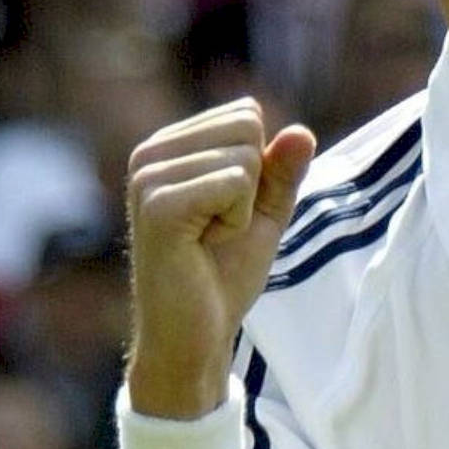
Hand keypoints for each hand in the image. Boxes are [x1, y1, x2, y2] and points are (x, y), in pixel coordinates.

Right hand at [125, 98, 315, 418]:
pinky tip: (203, 245)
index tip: (227, 209)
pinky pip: (235, 183)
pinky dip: (236, 219)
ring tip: (207, 238)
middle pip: (247, 128)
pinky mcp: (156, 205)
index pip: (246, 114)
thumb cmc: (225, 272)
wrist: (195, 335)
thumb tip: (301, 131)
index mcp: (168, 146)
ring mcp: (147, 177)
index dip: (257, 168)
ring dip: (242, 207)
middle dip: (252, 184)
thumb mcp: (266, 211)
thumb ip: (283, 169)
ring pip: (244, 157)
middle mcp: (149, 153)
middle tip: (218, 227)